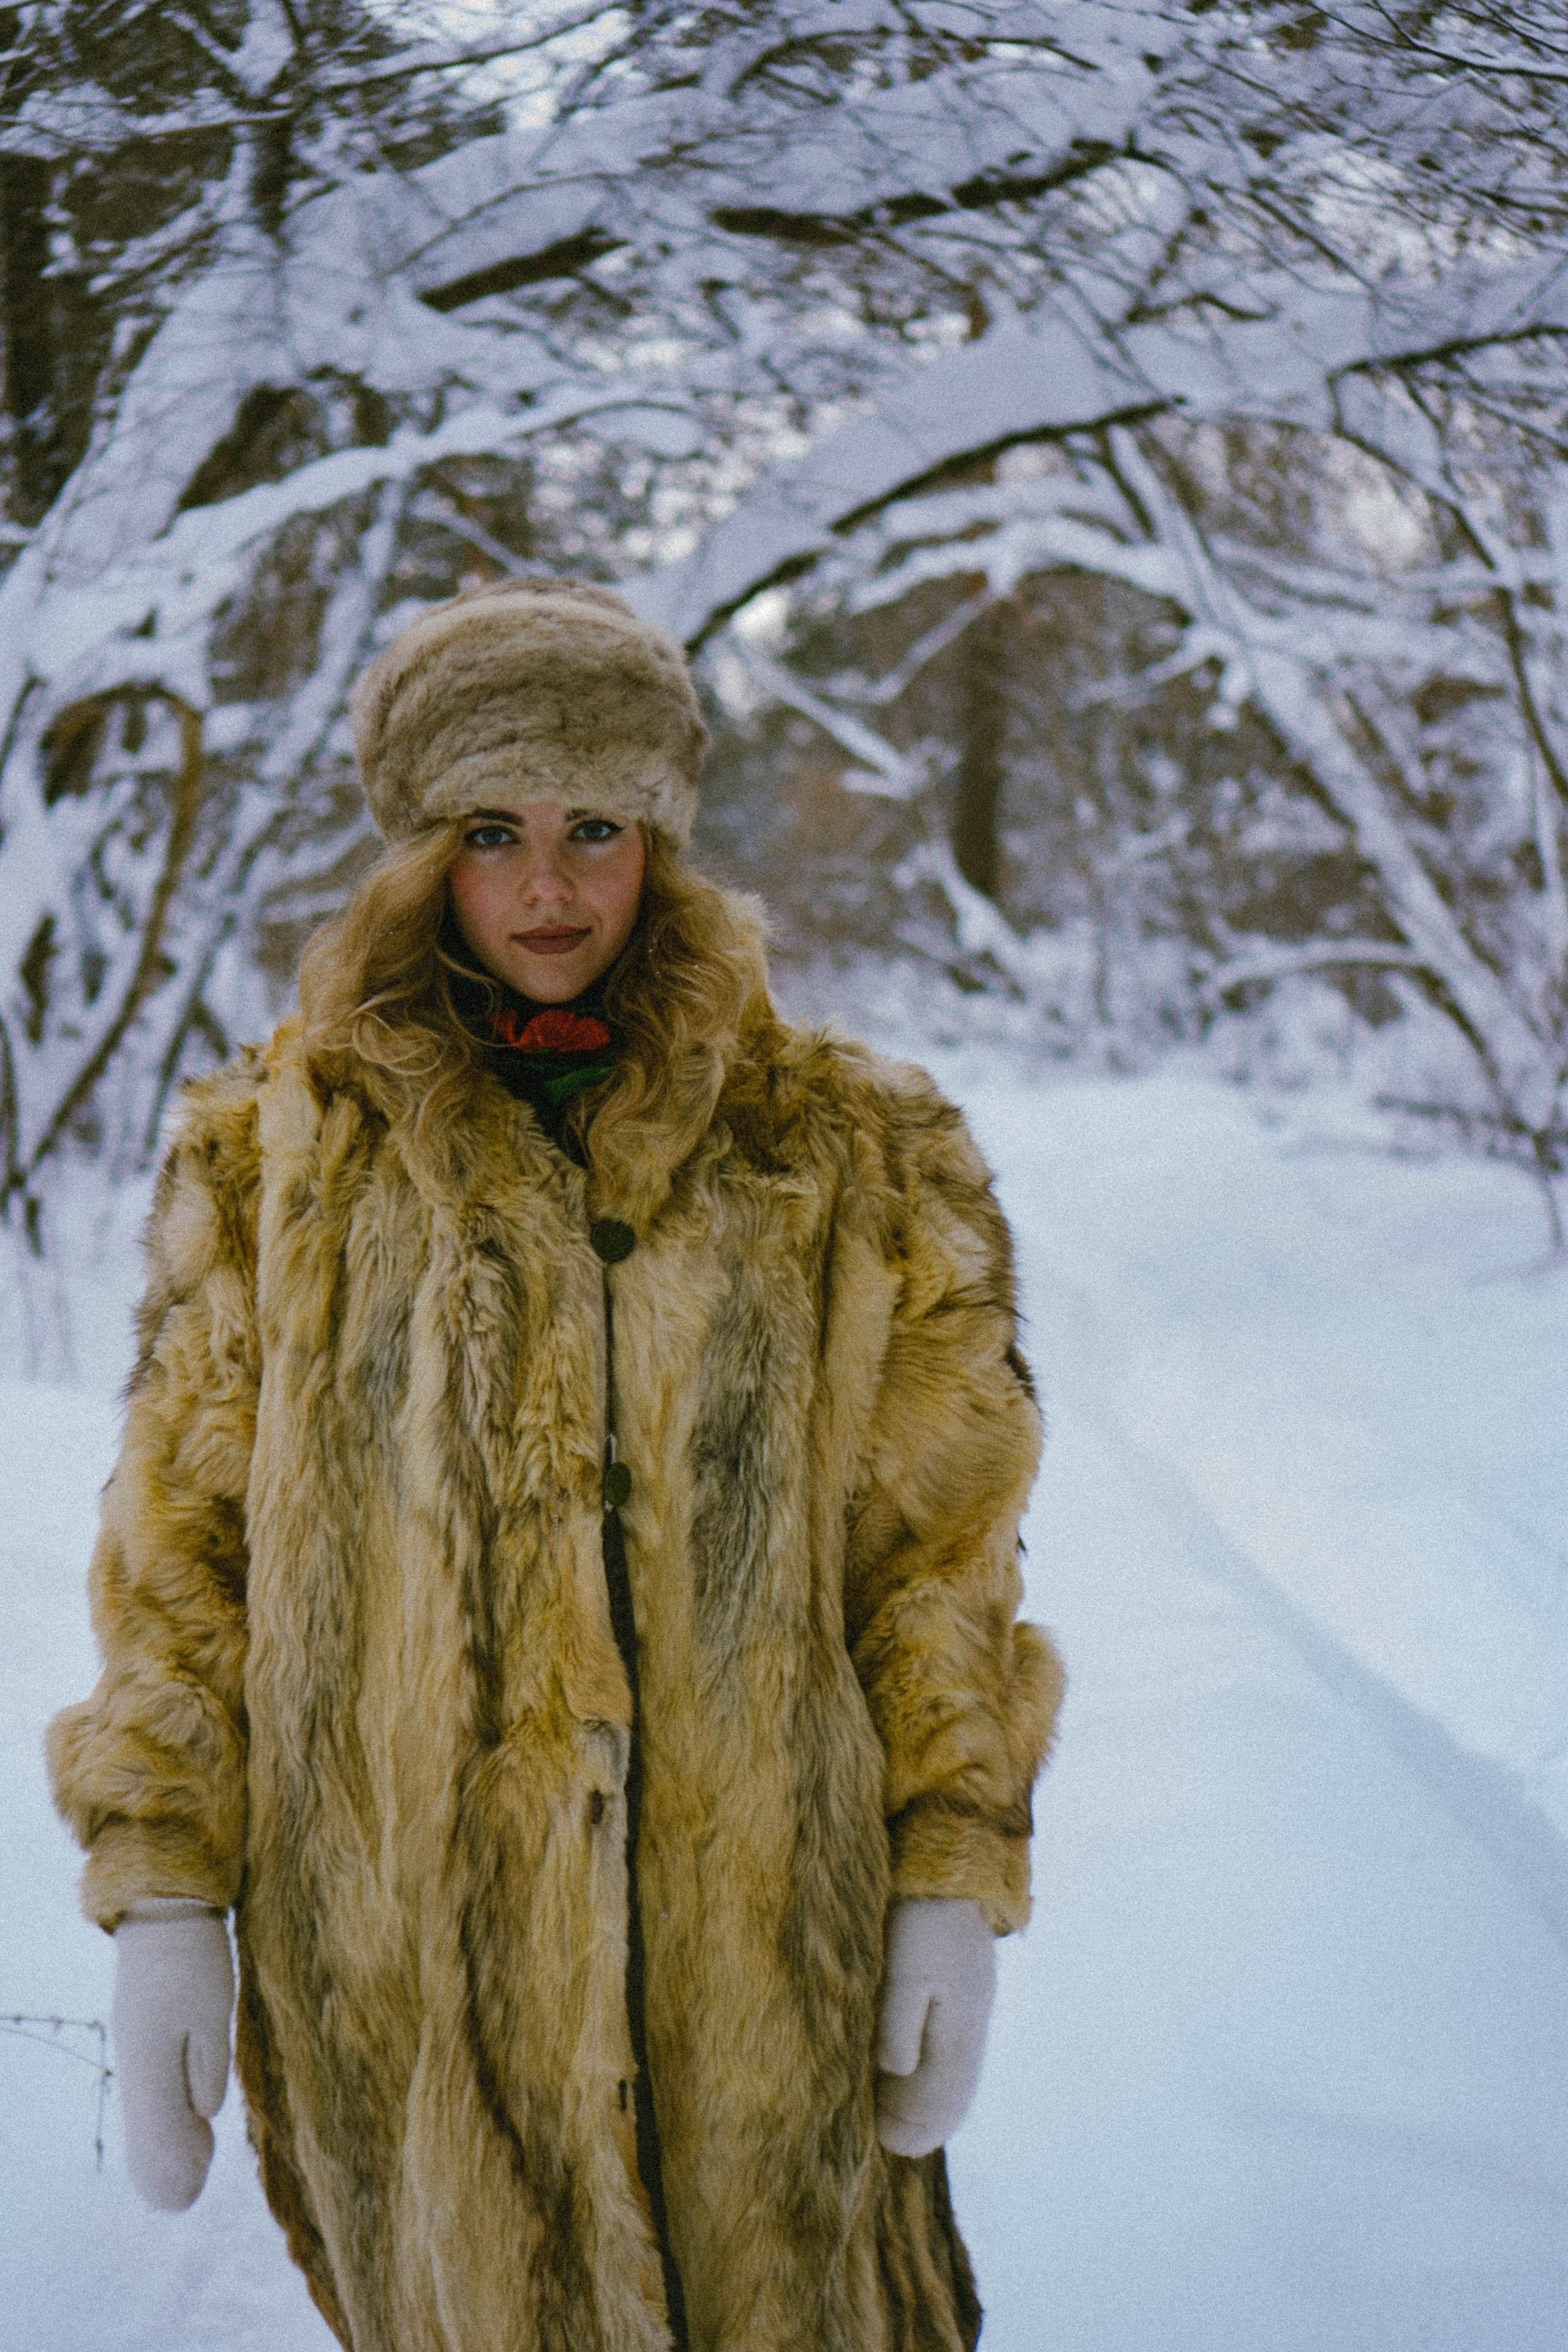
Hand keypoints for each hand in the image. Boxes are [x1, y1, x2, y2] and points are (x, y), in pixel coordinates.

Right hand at [113, 1905, 233, 2210]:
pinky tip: (189, 2119)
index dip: (169, 2168)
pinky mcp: (142, 2032)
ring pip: (146, 2110)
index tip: (185, 2197)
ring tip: (196, 2163)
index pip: (154, 2133)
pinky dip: (167, 2110)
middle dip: (165, 2163)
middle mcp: (134, 2060)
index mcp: (150, 2061)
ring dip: (168, 2139)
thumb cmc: (195, 1958)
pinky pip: (150, 2087)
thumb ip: (209, 2065)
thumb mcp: (213, 2011)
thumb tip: (207, 2115)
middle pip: (143, 2129)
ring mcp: (135, 2046)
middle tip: (188, 2193)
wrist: (164, 1908)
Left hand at [875, 1897, 995, 2157]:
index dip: (920, 2127)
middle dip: (924, 2121)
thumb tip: (896, 2073)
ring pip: (954, 2072)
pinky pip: (952, 2049)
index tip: (890, 2146)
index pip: (946, 2096)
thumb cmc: (920, 1923)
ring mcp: (971, 2008)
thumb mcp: (904, 1975)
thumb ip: (900, 2026)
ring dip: (929, 2101)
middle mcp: (972, 2025)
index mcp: (962, 2028)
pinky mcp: (961, 1991)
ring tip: (897, 2122)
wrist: (947, 1872)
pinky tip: (912, 2076)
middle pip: (953, 2091)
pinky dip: (935, 2073)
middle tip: (889, 2143)